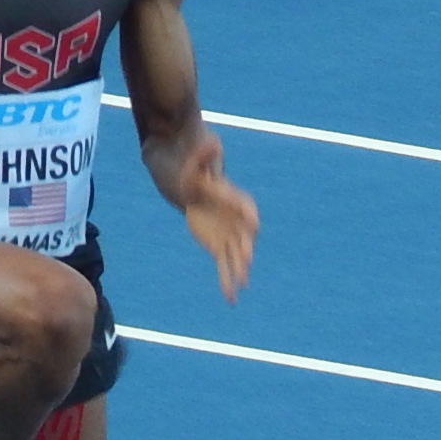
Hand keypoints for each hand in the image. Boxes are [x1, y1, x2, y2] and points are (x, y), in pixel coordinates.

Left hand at [184, 164, 259, 300]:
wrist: (188, 182)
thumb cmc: (192, 171)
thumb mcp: (194, 163)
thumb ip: (204, 155)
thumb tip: (212, 141)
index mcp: (233, 198)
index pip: (244, 207)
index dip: (247, 216)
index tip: (252, 225)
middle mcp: (236, 219)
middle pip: (243, 235)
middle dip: (244, 247)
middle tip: (246, 260)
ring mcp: (229, 234)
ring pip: (236, 254)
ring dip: (238, 269)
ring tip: (241, 284)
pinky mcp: (219, 246)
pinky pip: (223, 265)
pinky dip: (226, 280)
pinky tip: (230, 297)